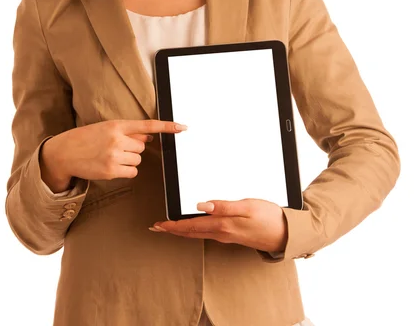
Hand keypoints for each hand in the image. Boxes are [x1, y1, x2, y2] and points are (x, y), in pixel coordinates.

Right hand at [45, 119, 187, 180]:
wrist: (65, 153)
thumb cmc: (86, 138)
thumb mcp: (106, 128)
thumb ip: (128, 131)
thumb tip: (149, 138)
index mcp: (117, 125)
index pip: (147, 125)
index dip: (167, 126)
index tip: (182, 127)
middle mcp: (117, 139)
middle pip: (142, 147)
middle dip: (132, 148)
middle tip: (115, 147)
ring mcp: (114, 156)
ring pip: (137, 160)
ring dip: (128, 160)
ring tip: (110, 156)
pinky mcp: (111, 171)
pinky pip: (132, 172)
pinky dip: (125, 171)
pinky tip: (111, 166)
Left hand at [150, 198, 287, 253]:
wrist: (286, 234)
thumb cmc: (269, 218)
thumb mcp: (247, 207)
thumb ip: (224, 206)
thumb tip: (201, 205)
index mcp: (222, 225)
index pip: (190, 226)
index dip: (172, 225)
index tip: (157, 224)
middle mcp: (221, 232)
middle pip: (190, 232)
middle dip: (172, 229)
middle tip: (156, 227)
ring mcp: (227, 235)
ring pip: (198, 233)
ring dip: (182, 230)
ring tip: (170, 226)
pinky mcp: (233, 234)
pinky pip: (207, 232)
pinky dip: (195, 229)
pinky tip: (195, 225)